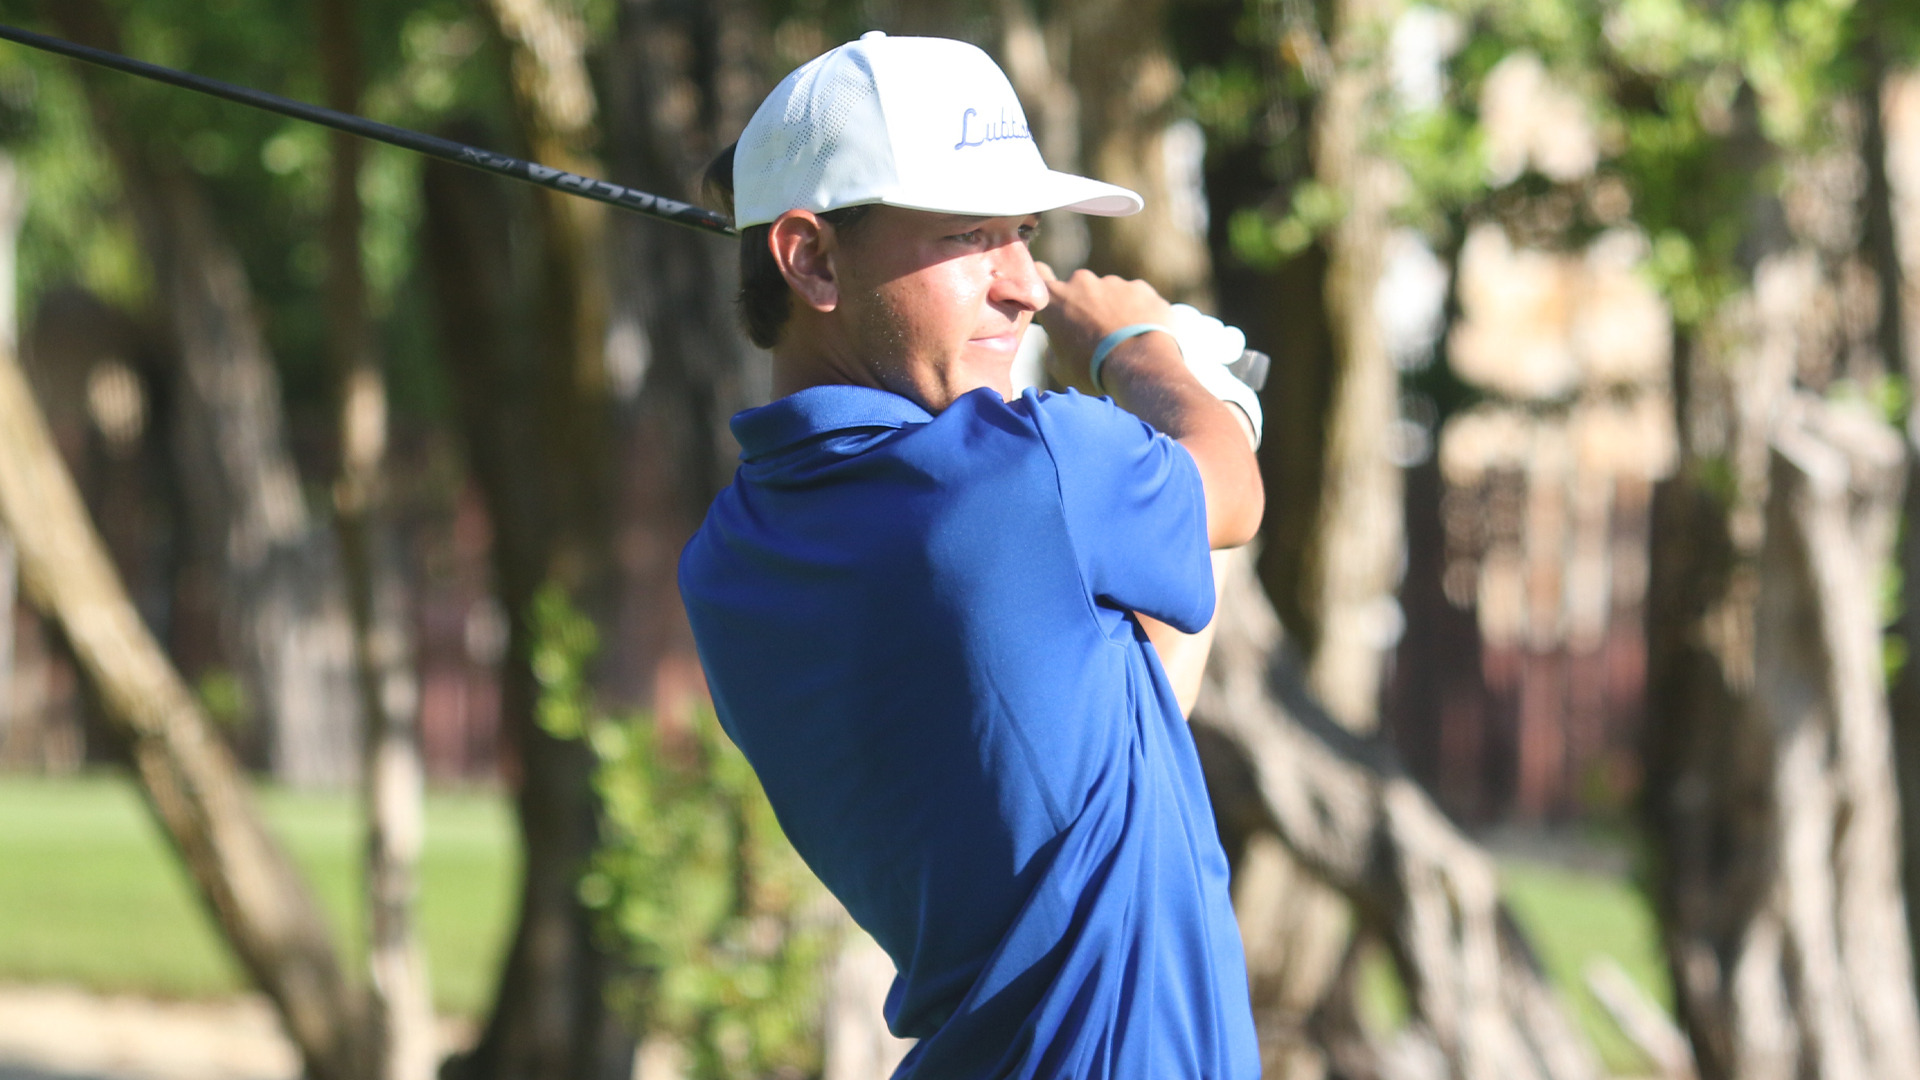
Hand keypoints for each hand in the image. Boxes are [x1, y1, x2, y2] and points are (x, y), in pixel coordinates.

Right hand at [1033, 263, 1175, 391]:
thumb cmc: (1093, 370)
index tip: (1057, 308)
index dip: (1049, 293)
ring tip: (1122, 340)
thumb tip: (1058, 341)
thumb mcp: (1058, 367)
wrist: (1138, 365)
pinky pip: (1136, 298)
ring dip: (1113, 309)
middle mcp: (1081, 282)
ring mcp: (1113, 282)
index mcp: (1054, 299)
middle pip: (1079, 289)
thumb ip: (1053, 345)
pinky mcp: (1140, 288)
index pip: (1040, 279)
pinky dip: (1137, 312)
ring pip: (1109, 293)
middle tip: (1094, 334)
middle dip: (1085, 305)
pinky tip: (1141, 335)